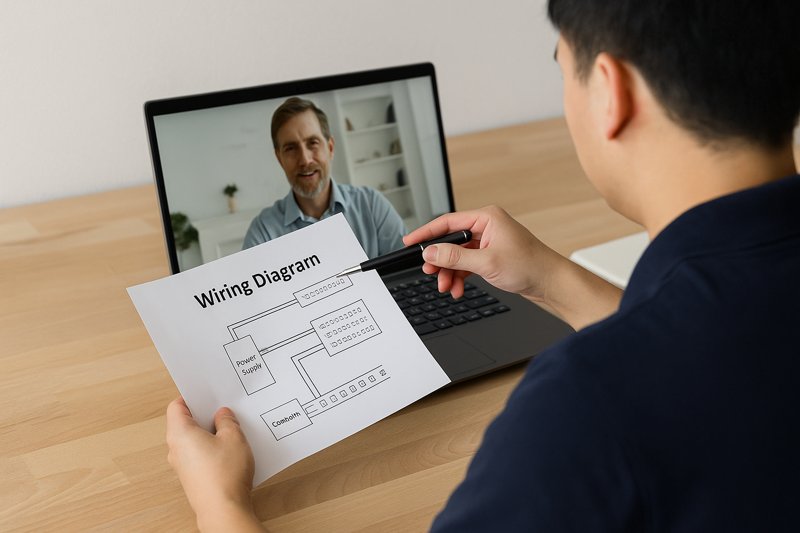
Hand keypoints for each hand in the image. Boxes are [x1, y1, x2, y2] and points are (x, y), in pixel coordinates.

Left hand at [166, 397, 263, 531]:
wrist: (224, 509)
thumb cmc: (224, 474)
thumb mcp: (233, 437)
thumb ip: (227, 421)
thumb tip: (222, 415)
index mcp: (180, 433)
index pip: (176, 406)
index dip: (191, 397)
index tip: (206, 393)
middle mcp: (176, 449)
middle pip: (185, 423)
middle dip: (205, 415)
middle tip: (224, 410)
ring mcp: (183, 465)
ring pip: (194, 440)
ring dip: (210, 433)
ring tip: (231, 430)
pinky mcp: (192, 477)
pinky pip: (199, 455)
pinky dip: (212, 448)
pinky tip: (230, 450)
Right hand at [404, 205, 621, 328]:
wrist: (550, 283)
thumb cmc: (529, 266)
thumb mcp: (486, 262)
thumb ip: (454, 257)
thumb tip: (430, 253)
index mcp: (486, 217)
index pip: (447, 222)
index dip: (426, 233)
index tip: (409, 242)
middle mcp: (486, 226)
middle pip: (450, 241)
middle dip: (440, 261)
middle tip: (430, 274)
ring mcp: (488, 242)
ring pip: (457, 256)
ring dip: (450, 273)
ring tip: (447, 288)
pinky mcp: (491, 256)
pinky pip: (467, 265)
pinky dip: (460, 277)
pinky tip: (458, 289)